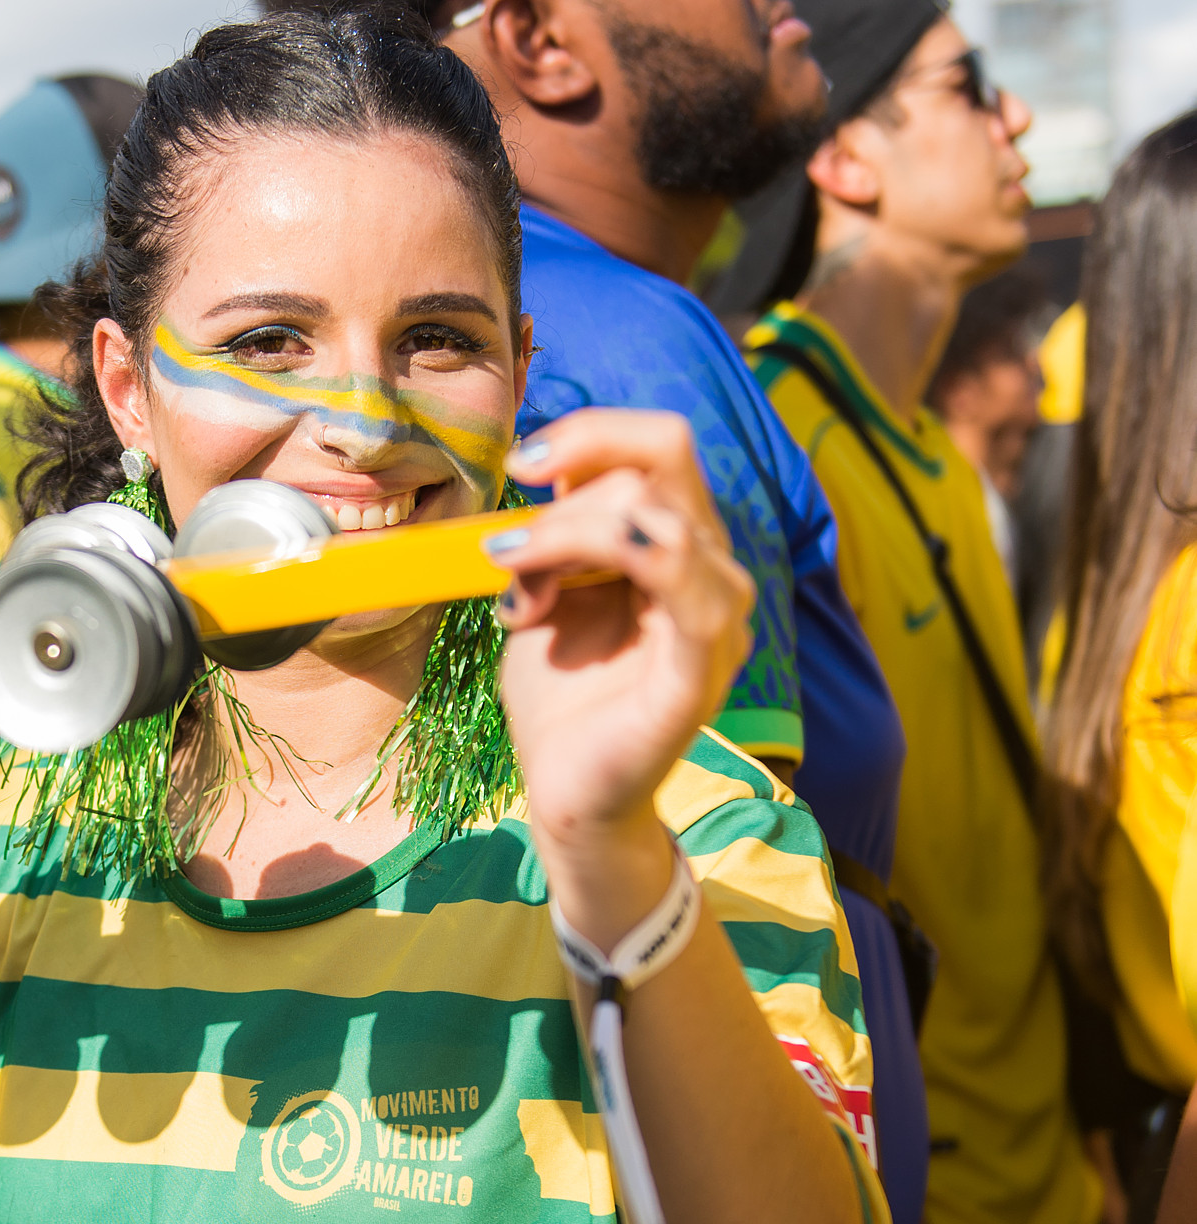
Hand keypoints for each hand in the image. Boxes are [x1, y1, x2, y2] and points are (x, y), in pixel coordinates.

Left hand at [489, 411, 752, 943]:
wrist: (564, 789)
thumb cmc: (560, 692)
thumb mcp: (544, 590)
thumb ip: (554, 533)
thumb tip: (540, 475)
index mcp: (679, 544)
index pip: (661, 445)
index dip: (592, 434)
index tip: (522, 462)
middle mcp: (714, 571)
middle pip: (661, 465)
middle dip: (567, 493)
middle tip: (504, 552)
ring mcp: (719, 622)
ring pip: (657, 516)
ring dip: (564, 537)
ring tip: (516, 591)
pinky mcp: (702, 673)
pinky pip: (686, 589)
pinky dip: (603, 566)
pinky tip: (540, 602)